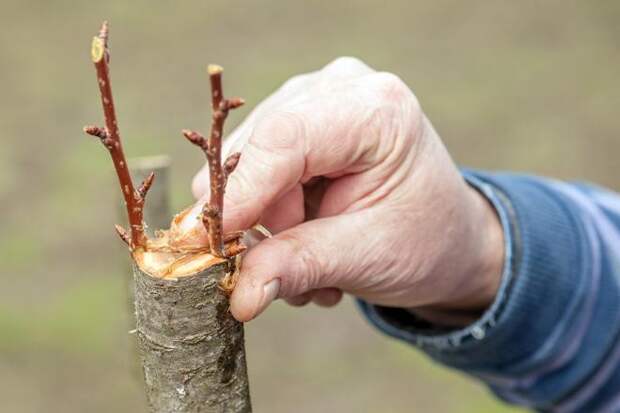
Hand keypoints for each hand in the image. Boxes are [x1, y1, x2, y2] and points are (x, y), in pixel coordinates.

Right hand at [189, 57, 503, 322]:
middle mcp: (340, 88)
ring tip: (315, 259)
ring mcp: (315, 97)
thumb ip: (299, 267)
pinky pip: (253, 167)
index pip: (284, 138)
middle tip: (295, 271)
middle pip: (257, 149)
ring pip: (246, 162)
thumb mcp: (367, 258)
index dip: (242, 192)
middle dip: (263, 220)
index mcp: (376, 110)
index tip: (214, 244)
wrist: (445, 235)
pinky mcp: (298, 118)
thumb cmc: (423, 241)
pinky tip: (309, 236)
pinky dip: (271, 214)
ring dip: (270, 225)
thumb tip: (239, 296)